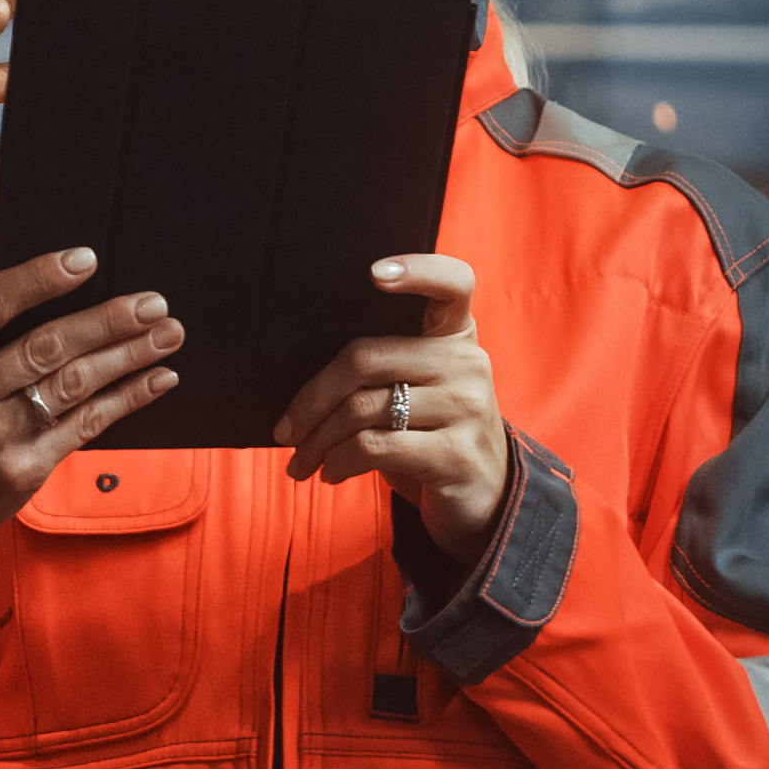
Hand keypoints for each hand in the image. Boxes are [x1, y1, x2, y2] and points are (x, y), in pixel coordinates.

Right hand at [0, 246, 180, 730]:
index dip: (39, 279)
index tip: (87, 260)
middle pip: (44, 347)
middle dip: (107, 321)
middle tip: (154, 302)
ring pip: (73, 386)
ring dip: (128, 357)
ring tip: (168, 334)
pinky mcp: (22, 471)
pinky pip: (85, 426)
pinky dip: (126, 399)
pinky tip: (155, 380)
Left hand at [273, 254, 506, 564]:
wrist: (483, 499)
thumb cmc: (431, 436)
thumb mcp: (420, 392)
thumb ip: (383, 367)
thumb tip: (295, 375)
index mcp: (457, 335)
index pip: (452, 283)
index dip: (416, 269)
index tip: (372, 273)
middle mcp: (468, 363)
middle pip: (365, 359)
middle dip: (311, 399)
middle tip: (285, 431)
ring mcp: (467, 408)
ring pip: (361, 409)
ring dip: (317, 441)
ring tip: (300, 462)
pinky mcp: (456, 455)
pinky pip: (373, 447)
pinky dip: (338, 462)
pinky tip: (331, 473)